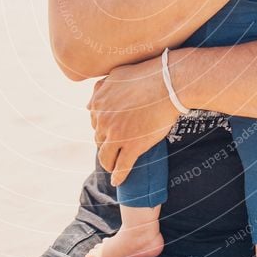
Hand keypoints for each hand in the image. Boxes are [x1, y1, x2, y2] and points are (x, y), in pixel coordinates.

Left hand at [88, 55, 178, 185]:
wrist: (168, 84)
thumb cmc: (147, 76)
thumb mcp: (117, 76)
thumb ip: (101, 89)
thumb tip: (88, 104)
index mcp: (98, 103)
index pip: (95, 123)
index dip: (104, 129)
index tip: (111, 133)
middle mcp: (104, 120)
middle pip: (99, 139)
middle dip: (106, 144)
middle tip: (115, 149)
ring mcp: (117, 135)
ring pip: (105, 157)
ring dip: (108, 163)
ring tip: (113, 167)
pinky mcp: (132, 147)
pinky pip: (121, 167)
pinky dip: (118, 176)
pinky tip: (117, 181)